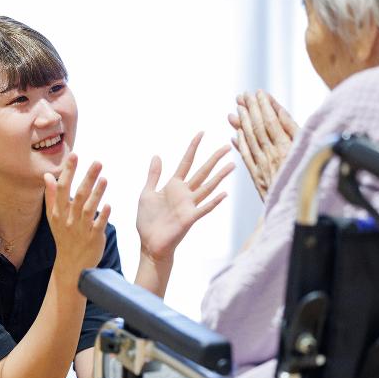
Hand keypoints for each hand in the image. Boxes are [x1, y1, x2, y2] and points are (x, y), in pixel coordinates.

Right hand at [44, 154, 109, 282]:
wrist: (71, 264)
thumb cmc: (64, 236)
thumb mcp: (53, 217)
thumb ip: (51, 196)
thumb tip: (46, 176)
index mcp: (58, 212)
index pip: (62, 188)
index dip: (68, 171)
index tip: (74, 155)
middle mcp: (69, 219)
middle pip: (78, 195)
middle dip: (87, 178)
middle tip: (98, 162)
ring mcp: (81, 229)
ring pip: (89, 209)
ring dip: (97, 193)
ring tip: (104, 179)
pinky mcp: (93, 238)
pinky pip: (98, 225)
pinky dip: (103, 215)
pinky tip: (108, 204)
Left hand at [136, 133, 234, 263]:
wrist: (150, 244)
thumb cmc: (148, 221)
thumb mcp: (147, 193)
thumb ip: (153, 175)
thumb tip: (157, 156)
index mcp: (173, 186)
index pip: (186, 162)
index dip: (193, 148)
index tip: (201, 133)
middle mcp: (184, 193)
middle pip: (202, 172)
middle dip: (214, 159)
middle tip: (227, 146)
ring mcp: (189, 205)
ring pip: (207, 187)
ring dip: (219, 176)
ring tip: (231, 165)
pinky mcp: (189, 218)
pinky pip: (204, 208)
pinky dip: (213, 202)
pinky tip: (224, 194)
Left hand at [228, 90, 297, 200]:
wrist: (298, 209)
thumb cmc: (309, 177)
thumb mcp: (307, 149)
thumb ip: (293, 129)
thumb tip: (278, 111)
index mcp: (285, 148)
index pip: (270, 121)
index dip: (263, 106)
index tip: (258, 93)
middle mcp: (271, 155)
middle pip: (257, 128)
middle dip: (250, 109)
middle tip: (243, 95)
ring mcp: (262, 167)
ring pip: (249, 140)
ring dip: (242, 122)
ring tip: (237, 108)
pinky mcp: (257, 178)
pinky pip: (246, 157)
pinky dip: (239, 144)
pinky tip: (235, 134)